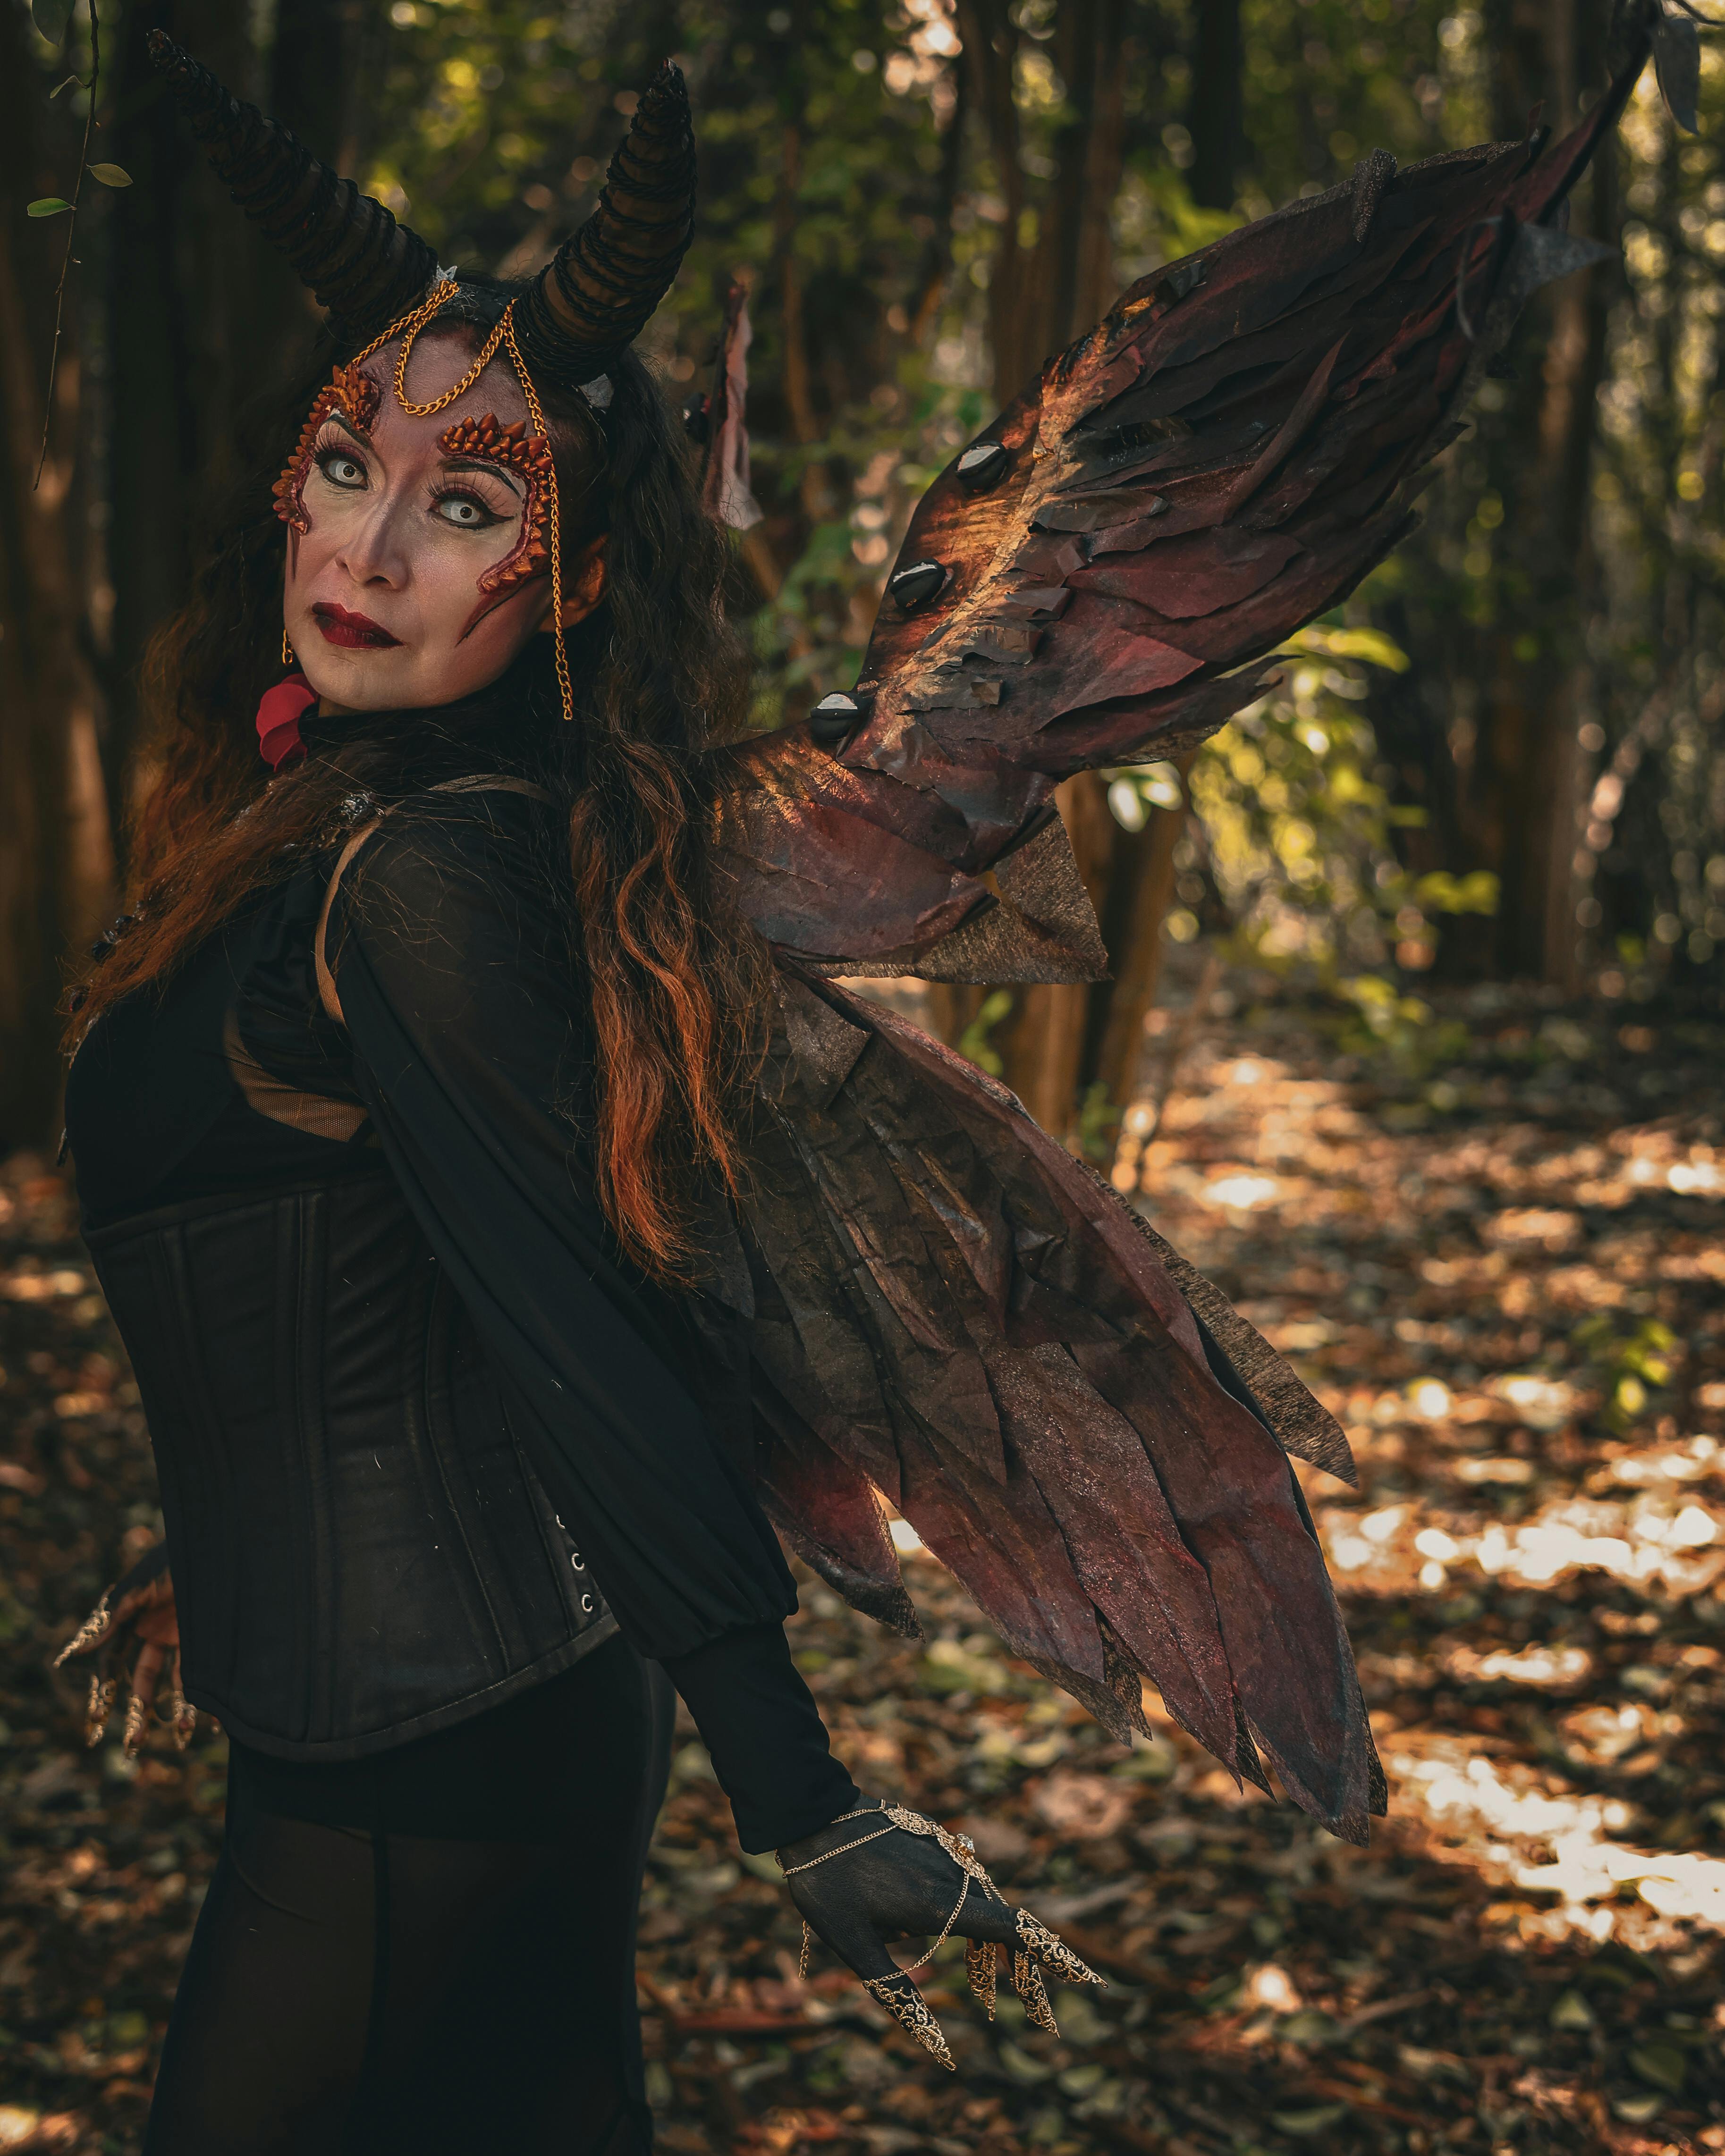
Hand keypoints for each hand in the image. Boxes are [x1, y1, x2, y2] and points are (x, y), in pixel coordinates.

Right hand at [53, 1543, 194, 1754]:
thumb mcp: (145, 1583)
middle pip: (140, 1679)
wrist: (226, 1545)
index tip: (94, 1722)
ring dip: (173, 1710)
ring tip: (179, 1740)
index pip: (110, 1662)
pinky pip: (203, 1673)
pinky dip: (204, 1696)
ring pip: (173, 1682)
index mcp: (132, 1618)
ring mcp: (181, 1636)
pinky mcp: (208, 1638)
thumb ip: (113, 1617)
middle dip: (135, 1712)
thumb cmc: (180, 1556)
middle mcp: (154, 1630)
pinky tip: (211, 1721)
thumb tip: (72, 1653)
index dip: (102, 1691)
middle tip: (130, 1747)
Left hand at [776, 1800, 1102, 2066]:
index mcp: (940, 1902)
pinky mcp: (930, 1844)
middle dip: (1026, 1973)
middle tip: (1038, 2015)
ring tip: (990, 1993)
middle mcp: (950, 1876)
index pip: (1012, 1931)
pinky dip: (970, 1921)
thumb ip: (895, 1991)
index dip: (1052, 1955)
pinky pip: (962, 1887)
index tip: (1089, 1976)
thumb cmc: (827, 1884)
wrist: (809, 1811)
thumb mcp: (853, 1946)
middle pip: (1005, 1926)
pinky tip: (946, 1943)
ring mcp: (941, 1856)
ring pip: (983, 1907)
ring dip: (993, 1951)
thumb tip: (937, 2047)